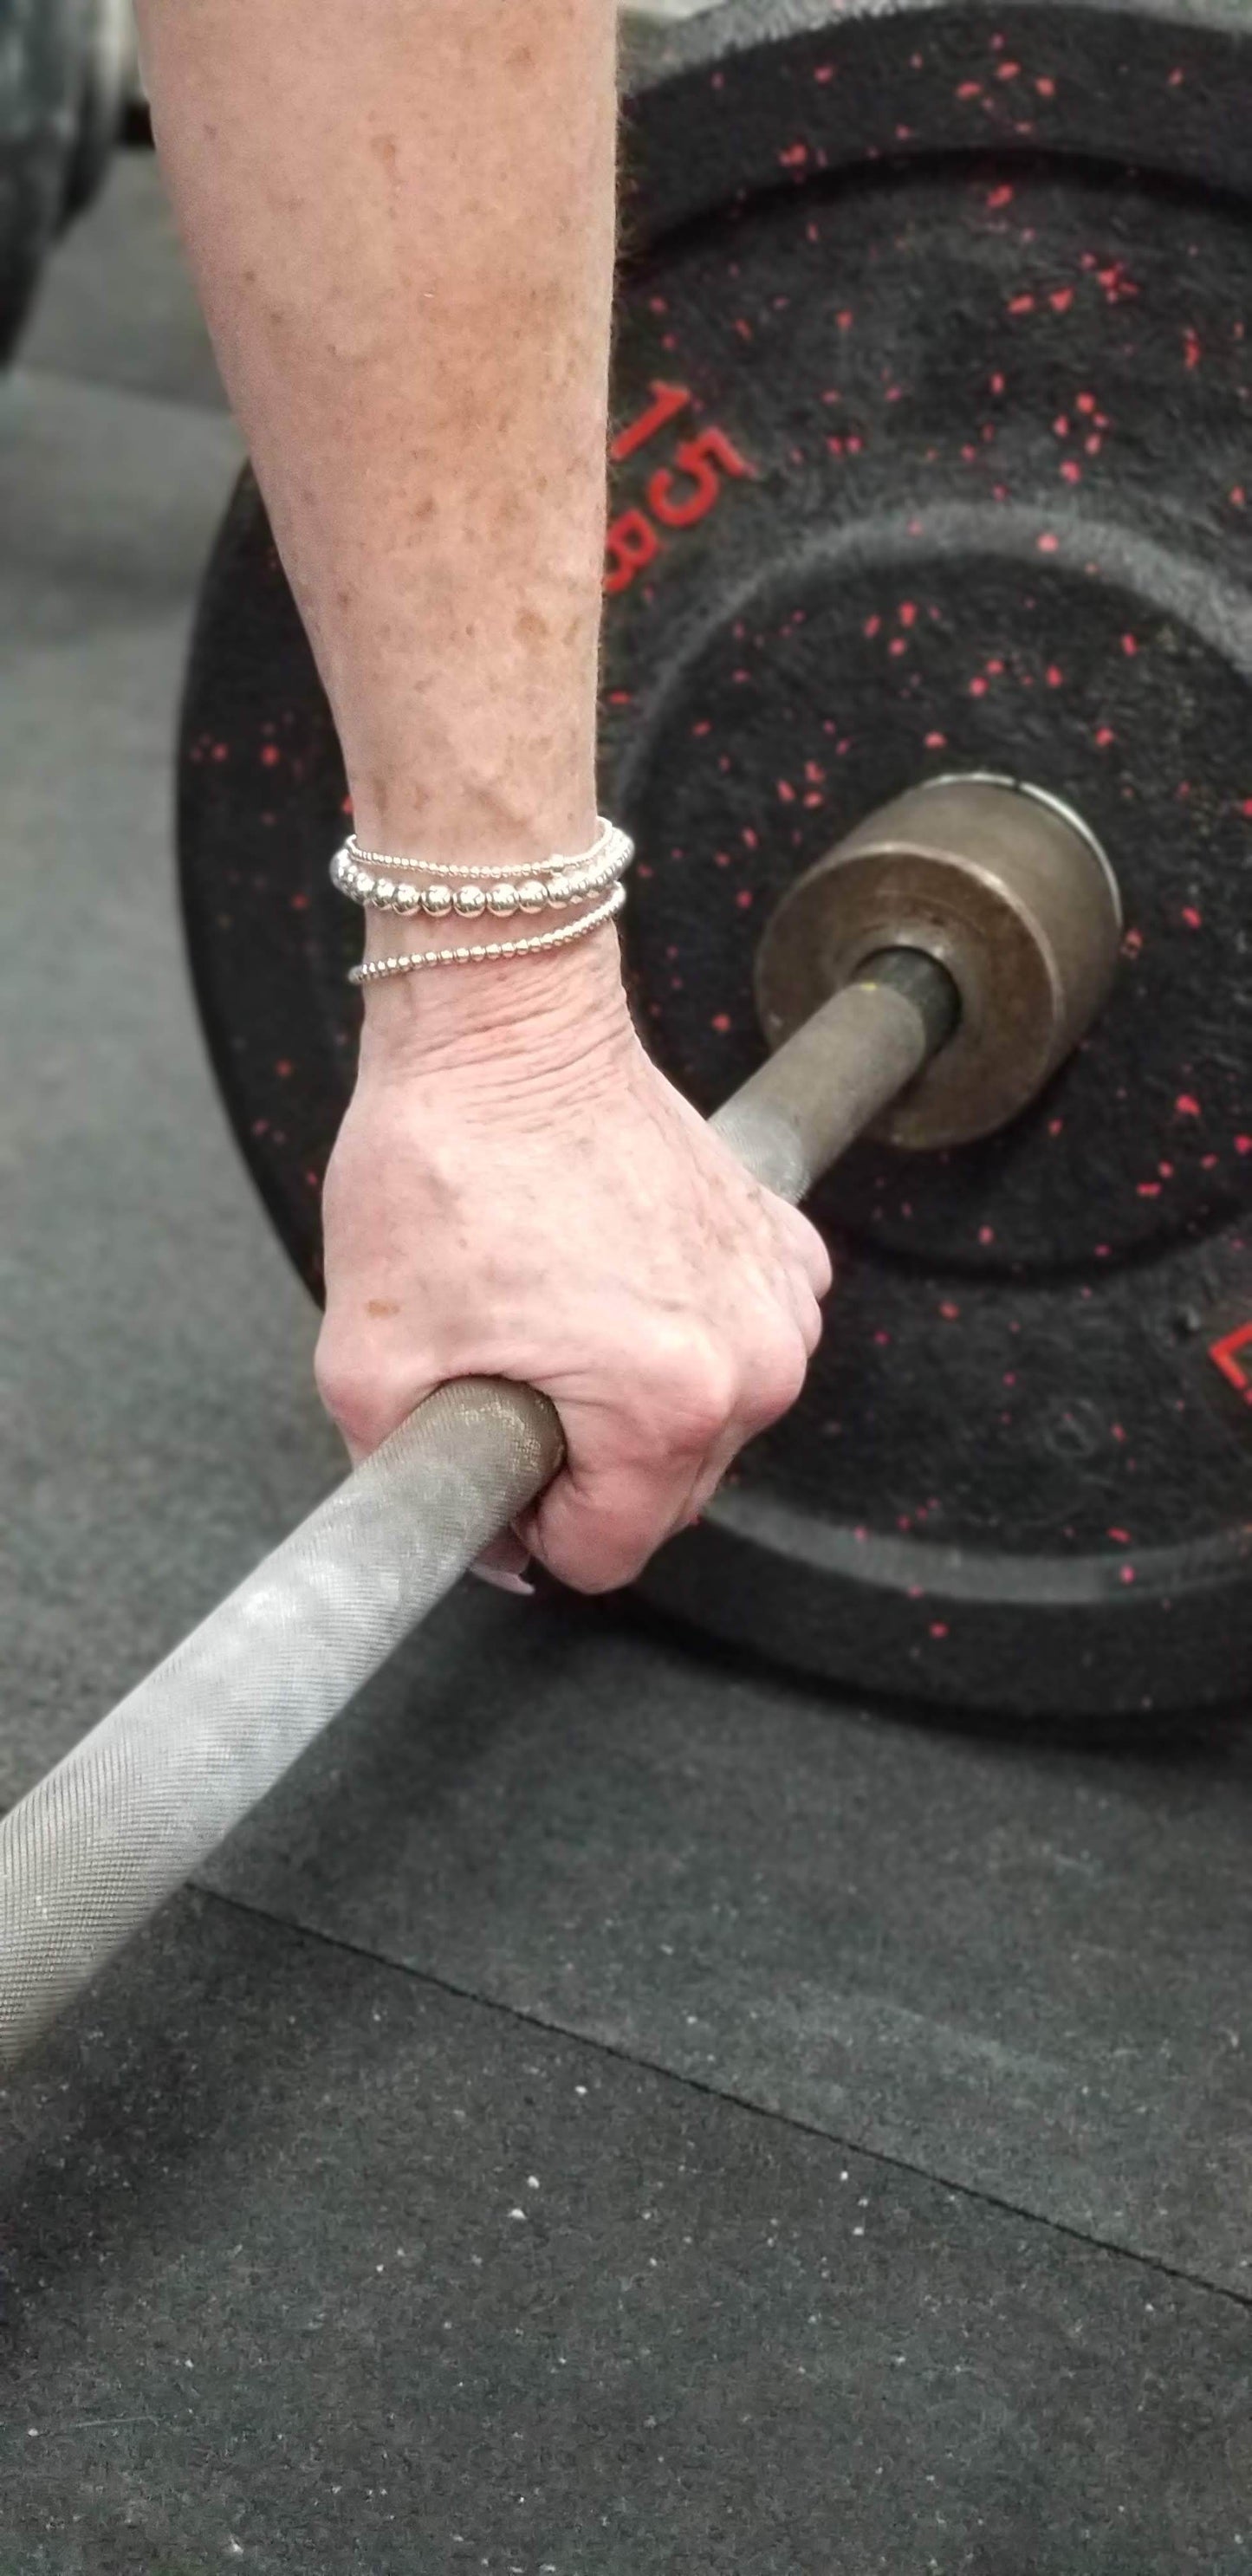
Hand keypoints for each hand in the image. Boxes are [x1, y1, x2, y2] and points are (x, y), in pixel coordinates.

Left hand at [315, 938, 831, 1593]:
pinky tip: (607, 1277)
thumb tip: (473, 1538)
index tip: (493, 1450)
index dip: (529, 1526)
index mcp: (668, 1402)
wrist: (503, 1024)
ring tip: (554, 1314)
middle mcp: (754, 1360)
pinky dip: (679, 1333)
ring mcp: (781, 1300)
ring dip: (632, 1403)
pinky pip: (737, 1345)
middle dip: (582, 1463)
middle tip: (508, 1368)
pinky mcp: (785, 1246)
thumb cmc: (447, 1158)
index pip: (605, 1555)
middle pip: (665, 1498)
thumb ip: (401, 1480)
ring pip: (705, 1428)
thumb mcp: (367, 1358)